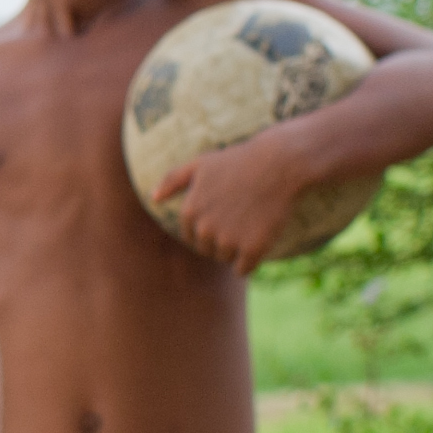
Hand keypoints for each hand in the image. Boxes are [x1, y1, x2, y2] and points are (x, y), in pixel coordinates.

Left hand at [155, 127, 322, 273]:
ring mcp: (229, 241)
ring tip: (250, 223)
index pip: (191, 237)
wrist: (279, 164)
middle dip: (221, 239)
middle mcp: (205, 229)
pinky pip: (243, 269)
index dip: (210, 227)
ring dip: (236, 249)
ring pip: (225, 259)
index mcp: (190, 212)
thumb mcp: (200, 164)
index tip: (225, 211)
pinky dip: (250, 260)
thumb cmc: (239, 162)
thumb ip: (172, 180)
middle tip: (241, 216)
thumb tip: (153, 198)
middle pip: (207, 250)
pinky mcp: (252, 249)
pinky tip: (259, 238)